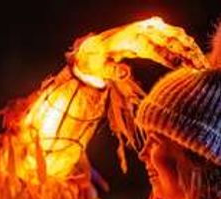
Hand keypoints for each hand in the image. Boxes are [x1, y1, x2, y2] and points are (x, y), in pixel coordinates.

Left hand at [70, 17, 207, 86]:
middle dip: (183, 52)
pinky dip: (186, 45)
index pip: (148, 45)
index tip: (177, 65)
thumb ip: (112, 71)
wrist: (96, 46)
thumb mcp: (100, 68)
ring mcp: (149, 27)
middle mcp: (141, 29)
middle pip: (166, 39)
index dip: (163, 54)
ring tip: (200, 64)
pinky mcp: (154, 30)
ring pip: (175, 35)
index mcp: (128, 38)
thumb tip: (125, 73)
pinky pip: (174, 35)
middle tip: (196, 67)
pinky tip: (193, 57)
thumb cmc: (97, 60)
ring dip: (189, 48)